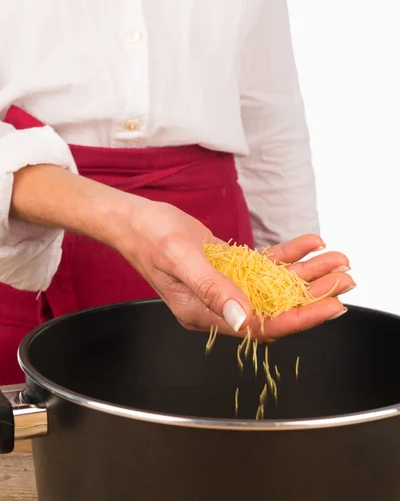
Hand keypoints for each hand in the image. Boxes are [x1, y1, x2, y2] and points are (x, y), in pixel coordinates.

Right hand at [116, 200, 353, 341]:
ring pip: (274, 287)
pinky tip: (309, 244)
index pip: (261, 326)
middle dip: (313, 294)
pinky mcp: (227, 270)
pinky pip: (263, 267)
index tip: (332, 305)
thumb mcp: (180, 257)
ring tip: (337, 259)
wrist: (135, 221)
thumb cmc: (149, 237)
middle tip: (345, 278)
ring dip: (306, 274)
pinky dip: (287, 256)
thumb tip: (242, 318)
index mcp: (203, 313)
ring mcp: (223, 288)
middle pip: (275, 307)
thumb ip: (211, 288)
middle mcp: (218, 306)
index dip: (300, 318)